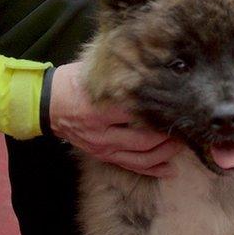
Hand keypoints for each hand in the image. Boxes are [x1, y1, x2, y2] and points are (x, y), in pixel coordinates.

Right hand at [49, 61, 182, 177]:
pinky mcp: (103, 155)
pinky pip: (131, 166)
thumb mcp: (93, 73)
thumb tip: (151, 65)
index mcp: (100, 109)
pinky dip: (152, 169)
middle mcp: (102, 132)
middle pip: (144, 139)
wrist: (48, 105)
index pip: (138, 113)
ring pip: (141, 157)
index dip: (161, 113)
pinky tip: (170, 169)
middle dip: (168, 136)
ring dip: (164, 153)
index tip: (179, 106)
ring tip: (181, 145)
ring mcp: (103, 147)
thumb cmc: (73, 83)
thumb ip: (119, 73)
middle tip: (186, 127)